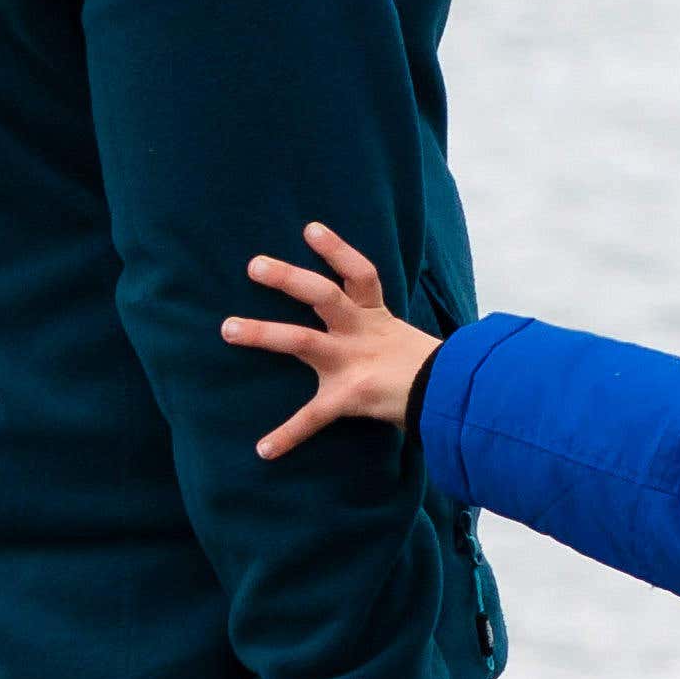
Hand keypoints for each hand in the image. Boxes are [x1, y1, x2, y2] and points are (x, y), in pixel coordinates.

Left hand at [222, 224, 437, 459]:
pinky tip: (265, 450)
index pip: (361, 274)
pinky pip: (313, 417)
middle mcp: (360, 332)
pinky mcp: (348, 396)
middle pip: (323, 295)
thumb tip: (366, 329)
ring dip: (262, 333)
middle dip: (288, 279)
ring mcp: (351, 361)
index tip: (310, 229)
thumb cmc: (430, 373)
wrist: (451, 401)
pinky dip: (288, 435)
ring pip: (302, 340)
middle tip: (254, 266)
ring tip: (227, 328)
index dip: (336, 250)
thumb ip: (382, 331)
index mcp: (375, 317)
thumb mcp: (407, 341)